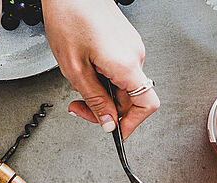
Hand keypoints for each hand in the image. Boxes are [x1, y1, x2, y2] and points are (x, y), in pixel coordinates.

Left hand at [42, 0, 158, 138]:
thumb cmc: (69, 18)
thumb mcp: (75, 69)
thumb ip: (95, 100)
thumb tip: (108, 124)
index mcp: (126, 65)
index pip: (146, 106)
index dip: (131, 124)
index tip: (114, 131)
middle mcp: (135, 55)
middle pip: (131, 98)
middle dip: (105, 108)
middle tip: (78, 107)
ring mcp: (131, 47)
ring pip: (122, 84)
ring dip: (101, 91)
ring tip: (78, 80)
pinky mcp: (124, 41)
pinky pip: (119, 69)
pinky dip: (103, 76)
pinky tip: (85, 66)